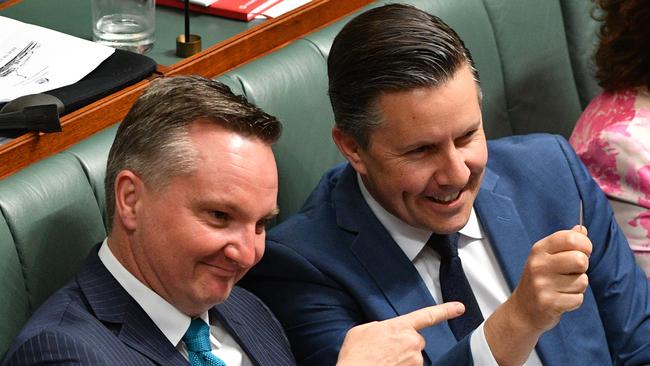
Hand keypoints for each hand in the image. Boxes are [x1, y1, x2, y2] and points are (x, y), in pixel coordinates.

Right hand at [336, 302, 464, 365]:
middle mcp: (412, 342)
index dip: (446, 311)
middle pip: (416, 340)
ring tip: (382, 360)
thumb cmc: (356, 355)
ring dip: (401, 359)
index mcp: (400, 326)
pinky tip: (386, 365)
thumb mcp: (363, 330)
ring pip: (413, 357)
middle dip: (405, 344)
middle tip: (386, 350)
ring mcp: (415, 360)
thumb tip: (385, 332)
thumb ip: (380, 327)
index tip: (460, 308)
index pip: (428, 315)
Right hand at [511, 225, 590, 331]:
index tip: (583, 251)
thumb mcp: (546, 256)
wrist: (522, 310)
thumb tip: (581, 229)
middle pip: (580, 260)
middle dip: (582, 267)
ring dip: (577, 286)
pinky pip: (578, 299)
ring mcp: (542, 284)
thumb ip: (564, 242)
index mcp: (539, 249)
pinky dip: (574, 300)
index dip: (585, 244)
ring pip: (582, 281)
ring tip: (562, 287)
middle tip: (571, 272)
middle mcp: (538, 265)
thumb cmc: (539, 279)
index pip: (571, 238)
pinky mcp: (549, 303)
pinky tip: (561, 299)